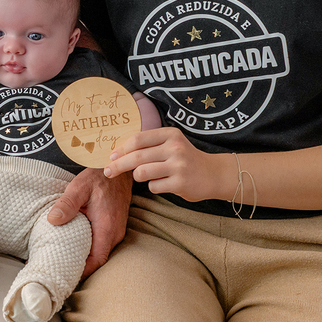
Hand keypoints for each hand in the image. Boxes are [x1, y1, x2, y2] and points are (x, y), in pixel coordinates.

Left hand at [47, 167, 131, 277]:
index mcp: (107, 227)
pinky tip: (73, 246)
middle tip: (57, 269)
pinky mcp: (113, 228)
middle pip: (98, 261)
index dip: (82, 271)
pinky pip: (101, 245)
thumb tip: (53, 220)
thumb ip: (67, 204)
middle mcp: (115, 233)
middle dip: (79, 268)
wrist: (117, 169)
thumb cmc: (99, 177)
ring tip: (61, 260)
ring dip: (83, 258)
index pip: (97, 260)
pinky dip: (88, 249)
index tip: (64, 274)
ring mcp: (116, 232)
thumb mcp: (79, 187)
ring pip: (99, 253)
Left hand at [105, 127, 227, 202]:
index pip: (138, 139)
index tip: (111, 155)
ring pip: (142, 172)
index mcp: (170, 134)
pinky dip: (154, 186)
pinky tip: (164, 183)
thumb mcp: (170, 144)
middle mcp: (175, 148)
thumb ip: (149, 145)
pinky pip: (154, 187)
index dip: (122, 148)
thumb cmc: (185, 158)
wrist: (213, 174)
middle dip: (118, 165)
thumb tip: (117, 152)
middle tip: (107, 171)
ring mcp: (178, 166)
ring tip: (144, 176)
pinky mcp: (180, 183)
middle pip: (136, 157)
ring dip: (138, 176)